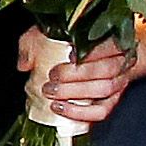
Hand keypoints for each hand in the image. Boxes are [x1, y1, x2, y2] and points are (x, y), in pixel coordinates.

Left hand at [13, 29, 135, 132]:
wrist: (101, 52)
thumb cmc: (76, 40)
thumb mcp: (54, 32)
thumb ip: (36, 41)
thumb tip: (25, 64)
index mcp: (113, 39)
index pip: (110, 45)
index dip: (93, 52)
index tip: (70, 56)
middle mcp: (121, 61)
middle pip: (106, 70)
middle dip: (76, 76)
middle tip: (52, 79)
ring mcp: (119, 82)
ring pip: (105, 90)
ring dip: (76, 94)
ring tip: (52, 94)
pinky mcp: (112, 100)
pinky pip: (101, 111)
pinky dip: (81, 113)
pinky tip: (61, 109)